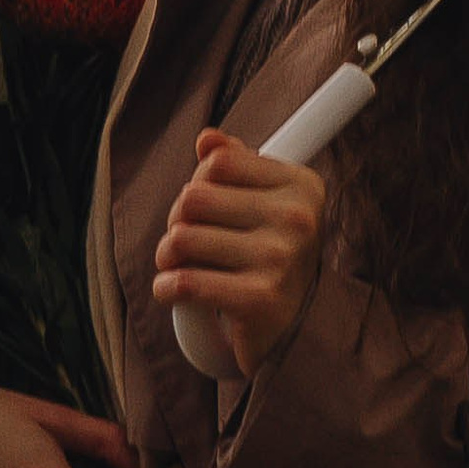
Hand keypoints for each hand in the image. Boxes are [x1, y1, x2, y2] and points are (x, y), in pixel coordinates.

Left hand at [152, 130, 327, 379]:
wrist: (297, 330)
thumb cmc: (274, 258)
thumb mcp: (266, 204)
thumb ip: (238, 165)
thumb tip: (207, 138)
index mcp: (301, 186)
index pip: (218, 162)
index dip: (199, 183)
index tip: (207, 209)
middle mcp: (297, 218)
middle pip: (193, 198)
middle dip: (179, 221)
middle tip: (191, 242)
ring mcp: (280, 258)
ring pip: (181, 239)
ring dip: (169, 258)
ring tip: (184, 267)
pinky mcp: (258, 299)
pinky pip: (183, 282)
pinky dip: (166, 289)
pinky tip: (174, 292)